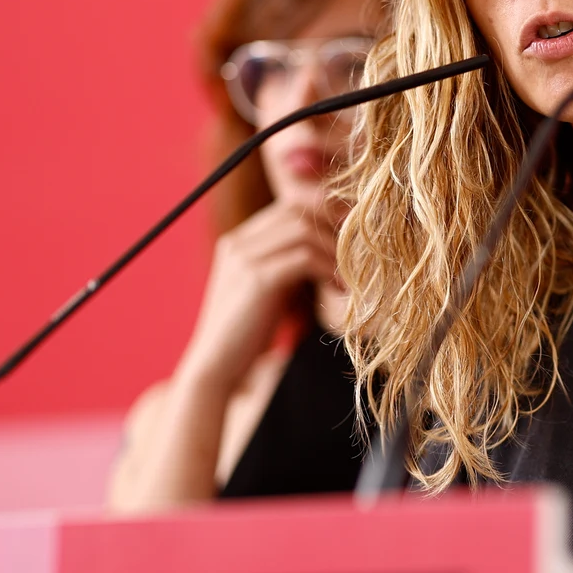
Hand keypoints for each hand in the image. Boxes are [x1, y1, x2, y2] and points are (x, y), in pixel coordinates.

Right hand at [174, 200, 336, 388]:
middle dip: (332, 227)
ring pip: (304, 230)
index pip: (288, 206)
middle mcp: (238, 242)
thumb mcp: (267, 289)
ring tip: (349, 275)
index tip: (350, 239)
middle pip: (297, 210)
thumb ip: (286, 266)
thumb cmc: (246, 333)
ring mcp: (244, 258)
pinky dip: (328, 270)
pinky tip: (339, 289)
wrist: (216, 367)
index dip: (323, 216)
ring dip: (334, 250)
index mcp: (238, 241)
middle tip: (357, 253)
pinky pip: (305, 258)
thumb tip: (328, 250)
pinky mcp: (257, 279)